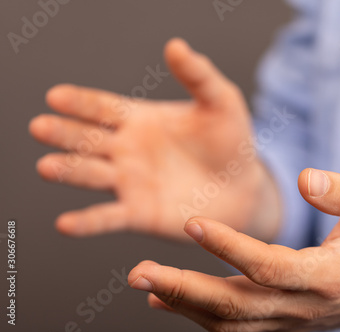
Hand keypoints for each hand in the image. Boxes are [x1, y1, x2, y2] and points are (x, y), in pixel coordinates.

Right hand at [29, 39, 279, 240]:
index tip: (56, 96)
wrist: (244, 187)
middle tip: (40, 127)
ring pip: (91, 174)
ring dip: (69, 171)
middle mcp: (127, 150)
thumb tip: (175, 46)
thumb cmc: (231, 142)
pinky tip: (66, 224)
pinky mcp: (139, 214)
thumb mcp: (220, 102)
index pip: (102, 108)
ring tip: (48, 166)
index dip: (80, 102)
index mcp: (139, 120)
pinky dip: (87, 222)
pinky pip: (108, 218)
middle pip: (87, 139)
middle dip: (63, 133)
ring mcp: (130, 182)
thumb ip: (198, 75)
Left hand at [128, 168, 339, 331]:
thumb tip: (305, 180)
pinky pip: (234, 328)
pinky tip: (165, 301)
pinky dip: (197, 316)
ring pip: (229, 323)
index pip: (268, 267)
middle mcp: (302, 307)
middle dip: (184, 289)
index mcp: (326, 276)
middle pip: (235, 306)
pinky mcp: (281, 324)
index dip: (228, 248)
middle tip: (140, 271)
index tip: (194, 223)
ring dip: (183, 304)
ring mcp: (290, 322)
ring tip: (145, 283)